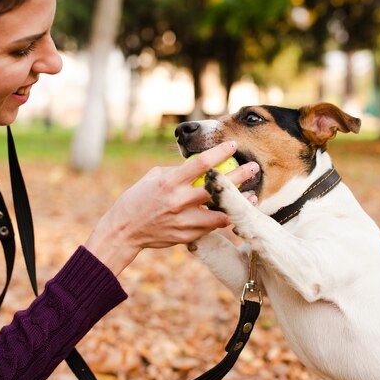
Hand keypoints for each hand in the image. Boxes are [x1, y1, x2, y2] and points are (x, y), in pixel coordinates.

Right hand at [85, 141, 259, 274]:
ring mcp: (184, 221)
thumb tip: (199, 164)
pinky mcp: (187, 236)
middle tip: (255, 167)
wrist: (124, 230)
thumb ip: (177, 171)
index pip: (201, 163)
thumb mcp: (153, 177)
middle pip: (217, 187)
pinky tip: (234, 213)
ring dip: (238, 204)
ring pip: (221, 213)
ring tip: (253, 196)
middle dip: (240, 175)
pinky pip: (211, 227)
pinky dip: (223, 219)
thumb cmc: (138, 199)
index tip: (233, 144)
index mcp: (169, 182)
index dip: (220, 151)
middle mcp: (178, 201)